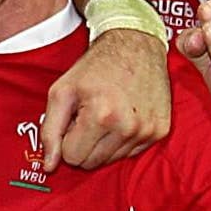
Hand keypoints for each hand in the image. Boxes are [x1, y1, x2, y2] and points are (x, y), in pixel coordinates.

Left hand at [44, 25, 171, 168]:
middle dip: (84, 143)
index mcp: (101, 116)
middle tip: (89, 115)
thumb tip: (49, 166)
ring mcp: (147, 131)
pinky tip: (123, 116)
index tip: (75, 118)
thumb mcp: (62, 92)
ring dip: (103, 142)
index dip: (68, 138)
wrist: (135, 44)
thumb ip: (50, 131)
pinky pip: (131, 153)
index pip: (72, 157)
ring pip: (111, 160)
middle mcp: (128, 127)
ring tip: (107, 114)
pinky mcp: (160, 131)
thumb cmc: (96, 66)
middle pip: (92, 163)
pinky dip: (122, 139)